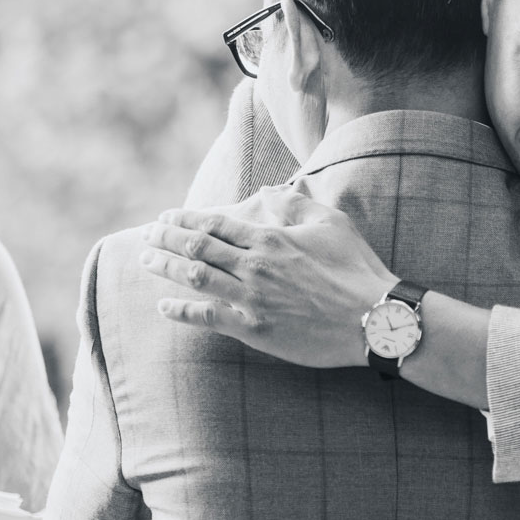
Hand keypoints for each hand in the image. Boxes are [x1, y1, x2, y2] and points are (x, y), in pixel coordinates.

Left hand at [141, 186, 395, 366]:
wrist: (374, 319)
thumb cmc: (358, 270)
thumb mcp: (334, 224)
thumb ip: (299, 204)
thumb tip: (273, 190)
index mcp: (271, 238)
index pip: (215, 224)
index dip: (184, 219)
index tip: (166, 218)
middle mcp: (255, 265)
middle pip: (196, 246)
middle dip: (164, 238)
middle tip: (146, 235)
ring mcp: (252, 298)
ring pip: (195, 276)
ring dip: (164, 267)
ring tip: (145, 260)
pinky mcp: (254, 329)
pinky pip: (207, 317)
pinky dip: (181, 311)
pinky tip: (164, 306)